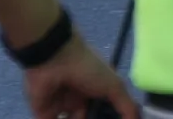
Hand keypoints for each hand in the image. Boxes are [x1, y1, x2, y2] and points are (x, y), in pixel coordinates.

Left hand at [21, 34, 138, 118]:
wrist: (55, 59)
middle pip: (90, 118)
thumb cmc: (89, 69)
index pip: (106, 112)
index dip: (112, 118)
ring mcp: (63, 107)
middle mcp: (81, 100)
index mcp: (98, 92)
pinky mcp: (45, 114)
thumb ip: (127, 106)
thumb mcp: (115, 85)